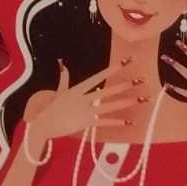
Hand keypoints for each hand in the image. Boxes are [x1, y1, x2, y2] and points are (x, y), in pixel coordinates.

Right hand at [23, 60, 145, 158]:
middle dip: (126, 85)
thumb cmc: (51, 107)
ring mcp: (86, 111)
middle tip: (142, 80)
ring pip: (111, 106)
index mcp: (79, 88)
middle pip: (109, 90)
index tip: (126, 61)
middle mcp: (85, 98)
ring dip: (127, 102)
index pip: (100, 76)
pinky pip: (106, 123)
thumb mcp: (59, 91)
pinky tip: (130, 122)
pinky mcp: (87, 124)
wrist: (44, 124)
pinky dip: (118, 122)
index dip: (114, 68)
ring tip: (141, 98)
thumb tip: (62, 63)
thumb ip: (63, 77)